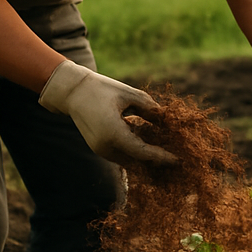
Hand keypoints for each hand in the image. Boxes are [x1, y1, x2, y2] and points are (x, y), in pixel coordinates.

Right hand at [39, 62, 177, 165]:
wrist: (72, 92)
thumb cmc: (101, 88)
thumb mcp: (129, 94)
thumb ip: (150, 108)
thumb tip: (168, 120)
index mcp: (113, 132)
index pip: (143, 152)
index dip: (163, 157)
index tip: (179, 159)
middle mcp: (106, 147)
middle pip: (138, 162)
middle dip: (158, 162)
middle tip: (179, 160)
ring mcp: (101, 150)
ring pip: (130, 162)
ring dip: (148, 160)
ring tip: (168, 155)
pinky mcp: (100, 149)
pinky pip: (123, 157)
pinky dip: (137, 155)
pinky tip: (152, 148)